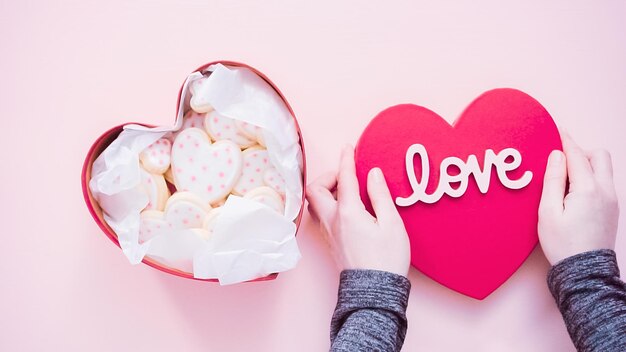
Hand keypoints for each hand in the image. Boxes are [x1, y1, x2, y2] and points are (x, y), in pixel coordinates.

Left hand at [306, 145, 410, 276]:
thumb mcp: (391, 224)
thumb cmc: (387, 259)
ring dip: (325, 191)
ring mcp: (328, 233)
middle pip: (315, 190)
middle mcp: (332, 221)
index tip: (348, 147)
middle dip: (328, 176)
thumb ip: (380, 196)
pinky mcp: (330, 242)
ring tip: (346, 190)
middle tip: (346, 176)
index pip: (344, 178)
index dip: (346, 159)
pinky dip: (328, 204)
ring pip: (315, 204)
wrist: (374, 292)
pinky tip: (346, 208)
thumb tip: (373, 174)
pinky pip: (321, 216)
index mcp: (348, 213)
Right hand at [538, 133, 619, 264]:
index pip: (576, 155)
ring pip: (603, 169)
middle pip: (598, 156)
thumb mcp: (548, 211)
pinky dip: (590, 178)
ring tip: (564, 179)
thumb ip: (553, 180)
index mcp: (587, 189)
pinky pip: (603, 183)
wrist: (584, 272)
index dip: (565, 140)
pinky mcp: (612, 209)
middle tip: (560, 160)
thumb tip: (557, 156)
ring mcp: (612, 200)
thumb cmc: (563, 244)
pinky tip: (573, 192)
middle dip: (580, 152)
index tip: (557, 129)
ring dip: (585, 165)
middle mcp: (605, 191)